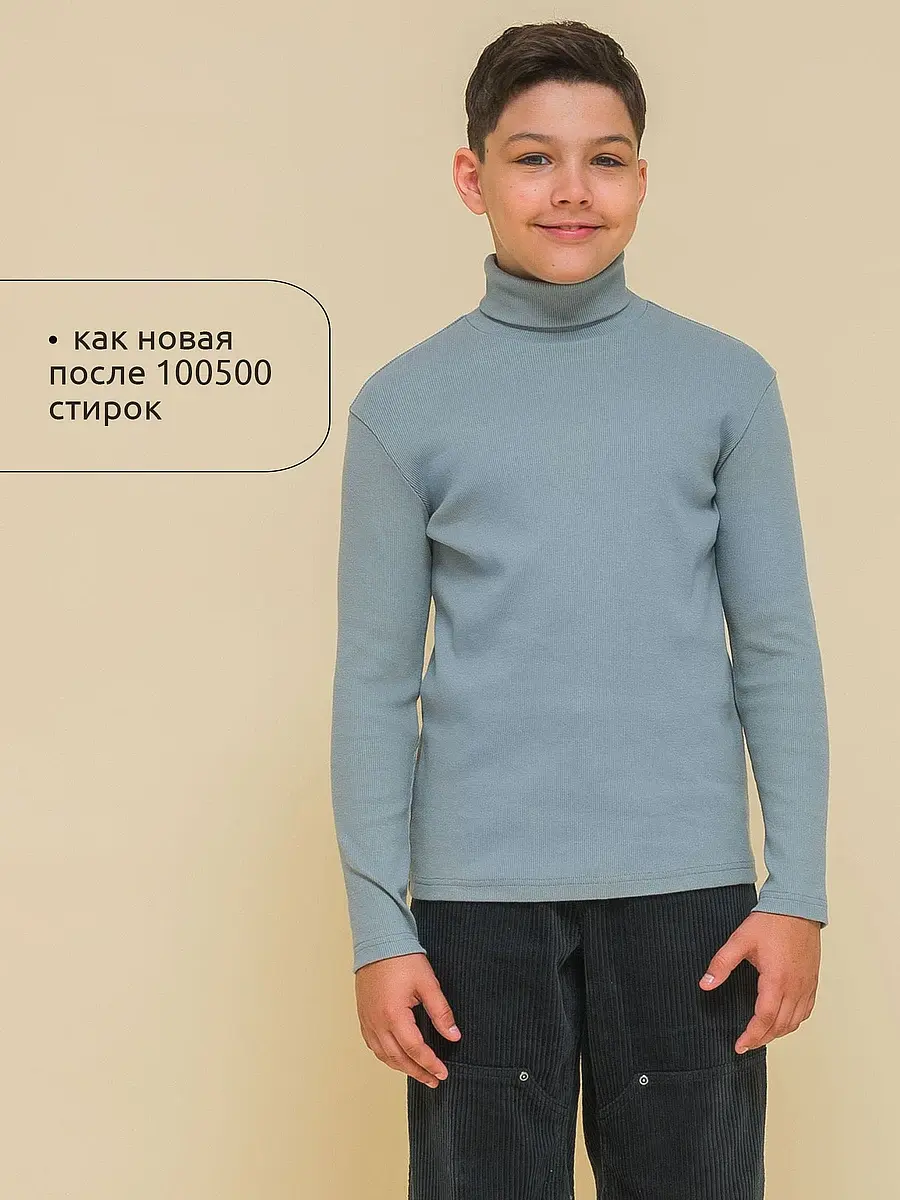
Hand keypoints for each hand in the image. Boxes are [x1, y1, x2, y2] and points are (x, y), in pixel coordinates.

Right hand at [355, 952, 461, 1086]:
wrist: (378, 942)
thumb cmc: (402, 959)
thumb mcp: (428, 983)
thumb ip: (441, 1012)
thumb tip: (454, 1036)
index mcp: (394, 1016)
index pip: (415, 1050)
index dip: (430, 1064)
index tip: (443, 1073)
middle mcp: (377, 1023)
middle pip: (398, 1058)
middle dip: (417, 1072)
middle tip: (433, 1080)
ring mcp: (367, 1021)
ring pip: (383, 1055)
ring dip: (401, 1068)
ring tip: (418, 1073)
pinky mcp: (363, 1016)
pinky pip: (373, 1045)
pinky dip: (386, 1056)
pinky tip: (396, 1057)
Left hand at [698, 911, 821, 1052]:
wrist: (797, 907)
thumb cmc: (771, 922)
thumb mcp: (740, 940)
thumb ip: (721, 963)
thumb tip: (705, 984)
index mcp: (776, 980)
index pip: (764, 1019)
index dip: (751, 1035)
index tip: (739, 1045)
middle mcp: (795, 987)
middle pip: (780, 1025)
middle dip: (762, 1038)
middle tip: (746, 1044)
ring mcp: (807, 985)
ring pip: (795, 1021)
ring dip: (778, 1032)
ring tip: (761, 1036)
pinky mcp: (812, 981)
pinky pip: (806, 1010)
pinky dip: (793, 1021)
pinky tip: (782, 1020)